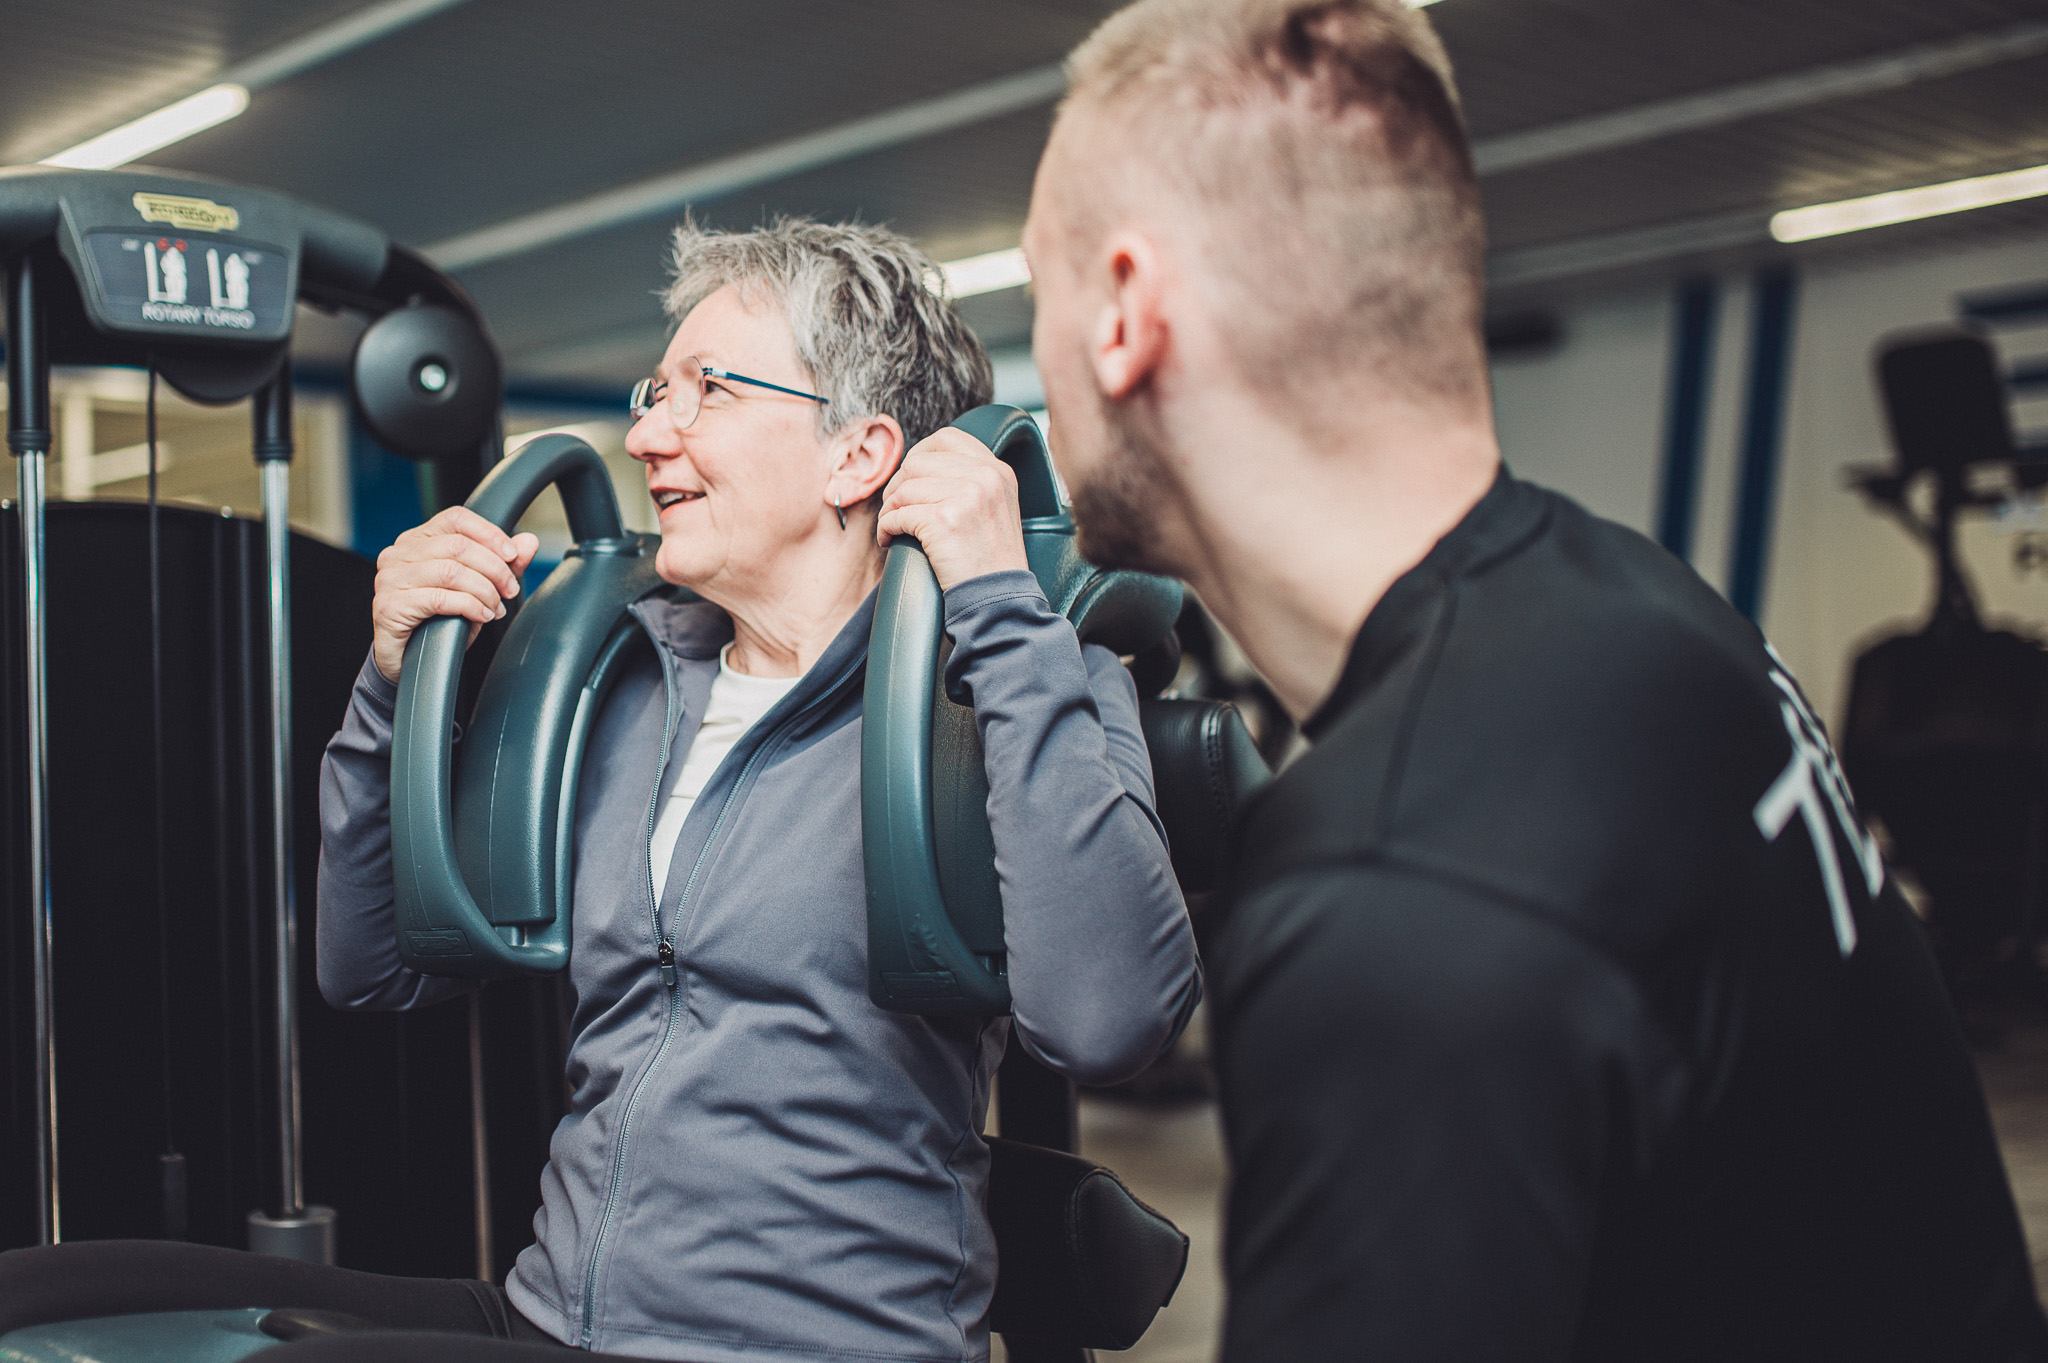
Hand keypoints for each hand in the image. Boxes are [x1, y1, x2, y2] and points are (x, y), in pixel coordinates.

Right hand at [371, 507, 540, 681]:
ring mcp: (389, 578)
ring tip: (496, 608)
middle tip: (510, 590)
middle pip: (458, 546)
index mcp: (416, 540)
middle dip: (494, 568)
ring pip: (451, 572)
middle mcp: (397, 554)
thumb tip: (529, 542)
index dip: (489, 534)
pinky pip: (440, 599)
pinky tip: (482, 616)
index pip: (455, 519)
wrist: (408, 660)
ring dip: (484, 591)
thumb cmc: (438, 620)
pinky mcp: (389, 605)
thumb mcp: (476, 589)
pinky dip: (470, 607)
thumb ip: (501, 564)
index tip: (512, 555)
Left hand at [876, 429, 1029, 591]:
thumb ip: (971, 480)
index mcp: (998, 470)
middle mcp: (985, 477)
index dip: (919, 456)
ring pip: (904, 488)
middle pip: (917, 462)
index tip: (910, 479)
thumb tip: (921, 464)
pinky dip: (886, 528)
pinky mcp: (944, 520)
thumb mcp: (995, 507)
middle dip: (898, 486)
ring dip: (890, 509)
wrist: (999, 598)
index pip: (946, 439)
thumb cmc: (991, 560)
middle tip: (895, 508)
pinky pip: (897, 514)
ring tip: (893, 528)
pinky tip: (891, 540)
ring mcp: (966, 497)